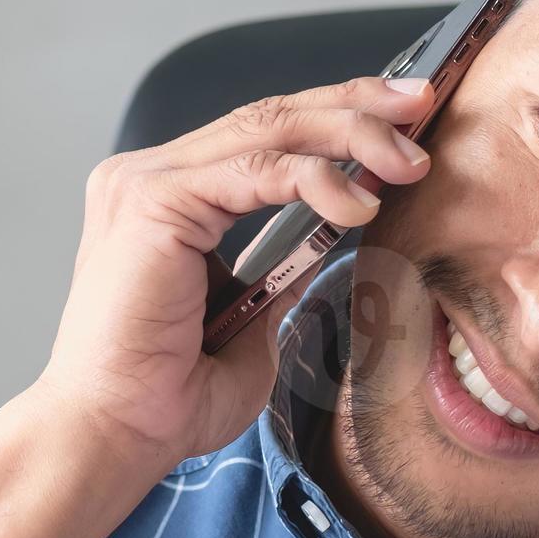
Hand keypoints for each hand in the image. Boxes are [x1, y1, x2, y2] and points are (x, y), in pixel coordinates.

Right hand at [31, 73, 437, 477]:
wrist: (116, 436)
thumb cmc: (170, 399)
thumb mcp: (250, 325)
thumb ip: (279, 276)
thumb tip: (327, 243)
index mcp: (168, 199)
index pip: (262, 137)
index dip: (335, 121)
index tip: (403, 124)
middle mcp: (150, 177)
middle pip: (268, 117)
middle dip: (354, 105)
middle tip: (421, 101)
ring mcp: (146, 183)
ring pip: (267, 130)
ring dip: (349, 136)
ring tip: (409, 159)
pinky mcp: (153, 202)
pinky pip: (254, 170)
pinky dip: (315, 179)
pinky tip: (361, 203)